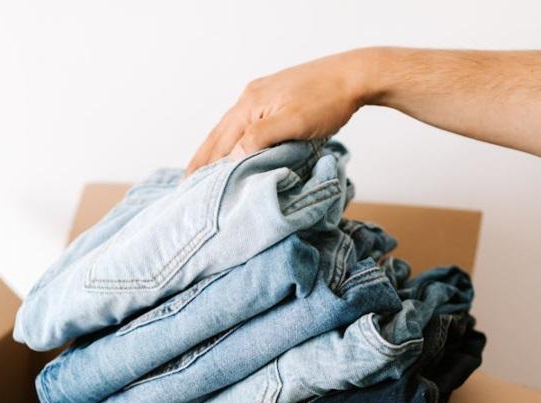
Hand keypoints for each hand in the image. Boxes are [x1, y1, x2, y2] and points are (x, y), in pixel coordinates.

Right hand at [185, 49, 377, 173]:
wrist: (354, 76)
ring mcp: (261, 96)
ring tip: (203, 172)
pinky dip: (232, 141)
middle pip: (218, 134)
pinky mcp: (274, 98)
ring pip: (230, 130)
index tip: (190, 188)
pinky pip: (244, 125)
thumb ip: (259, 140)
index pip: (219, 142)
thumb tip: (230, 159)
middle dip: (202, 160)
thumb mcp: (292, 123)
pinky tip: (233, 150)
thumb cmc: (327, 101)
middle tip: (186, 185)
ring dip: (215, 151)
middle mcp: (249, 98)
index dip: (204, 166)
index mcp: (249, 105)